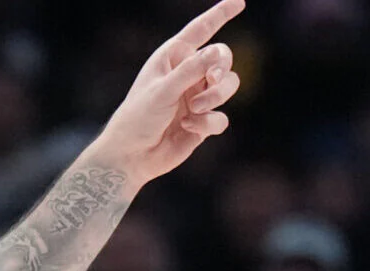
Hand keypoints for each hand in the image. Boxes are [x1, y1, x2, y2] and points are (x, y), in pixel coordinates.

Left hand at [94, 0, 244, 183]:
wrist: (130, 156)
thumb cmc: (137, 118)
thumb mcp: (162, 90)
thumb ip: (191, 70)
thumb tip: (217, 52)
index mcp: (173, 58)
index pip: (201, 30)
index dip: (220, 14)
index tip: (239, 1)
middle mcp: (188, 74)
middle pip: (224, 58)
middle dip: (222, 67)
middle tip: (212, 78)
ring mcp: (197, 98)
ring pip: (228, 86)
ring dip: (215, 96)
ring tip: (195, 109)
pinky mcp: (203, 122)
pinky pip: (221, 118)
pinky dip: (207, 123)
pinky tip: (187, 128)